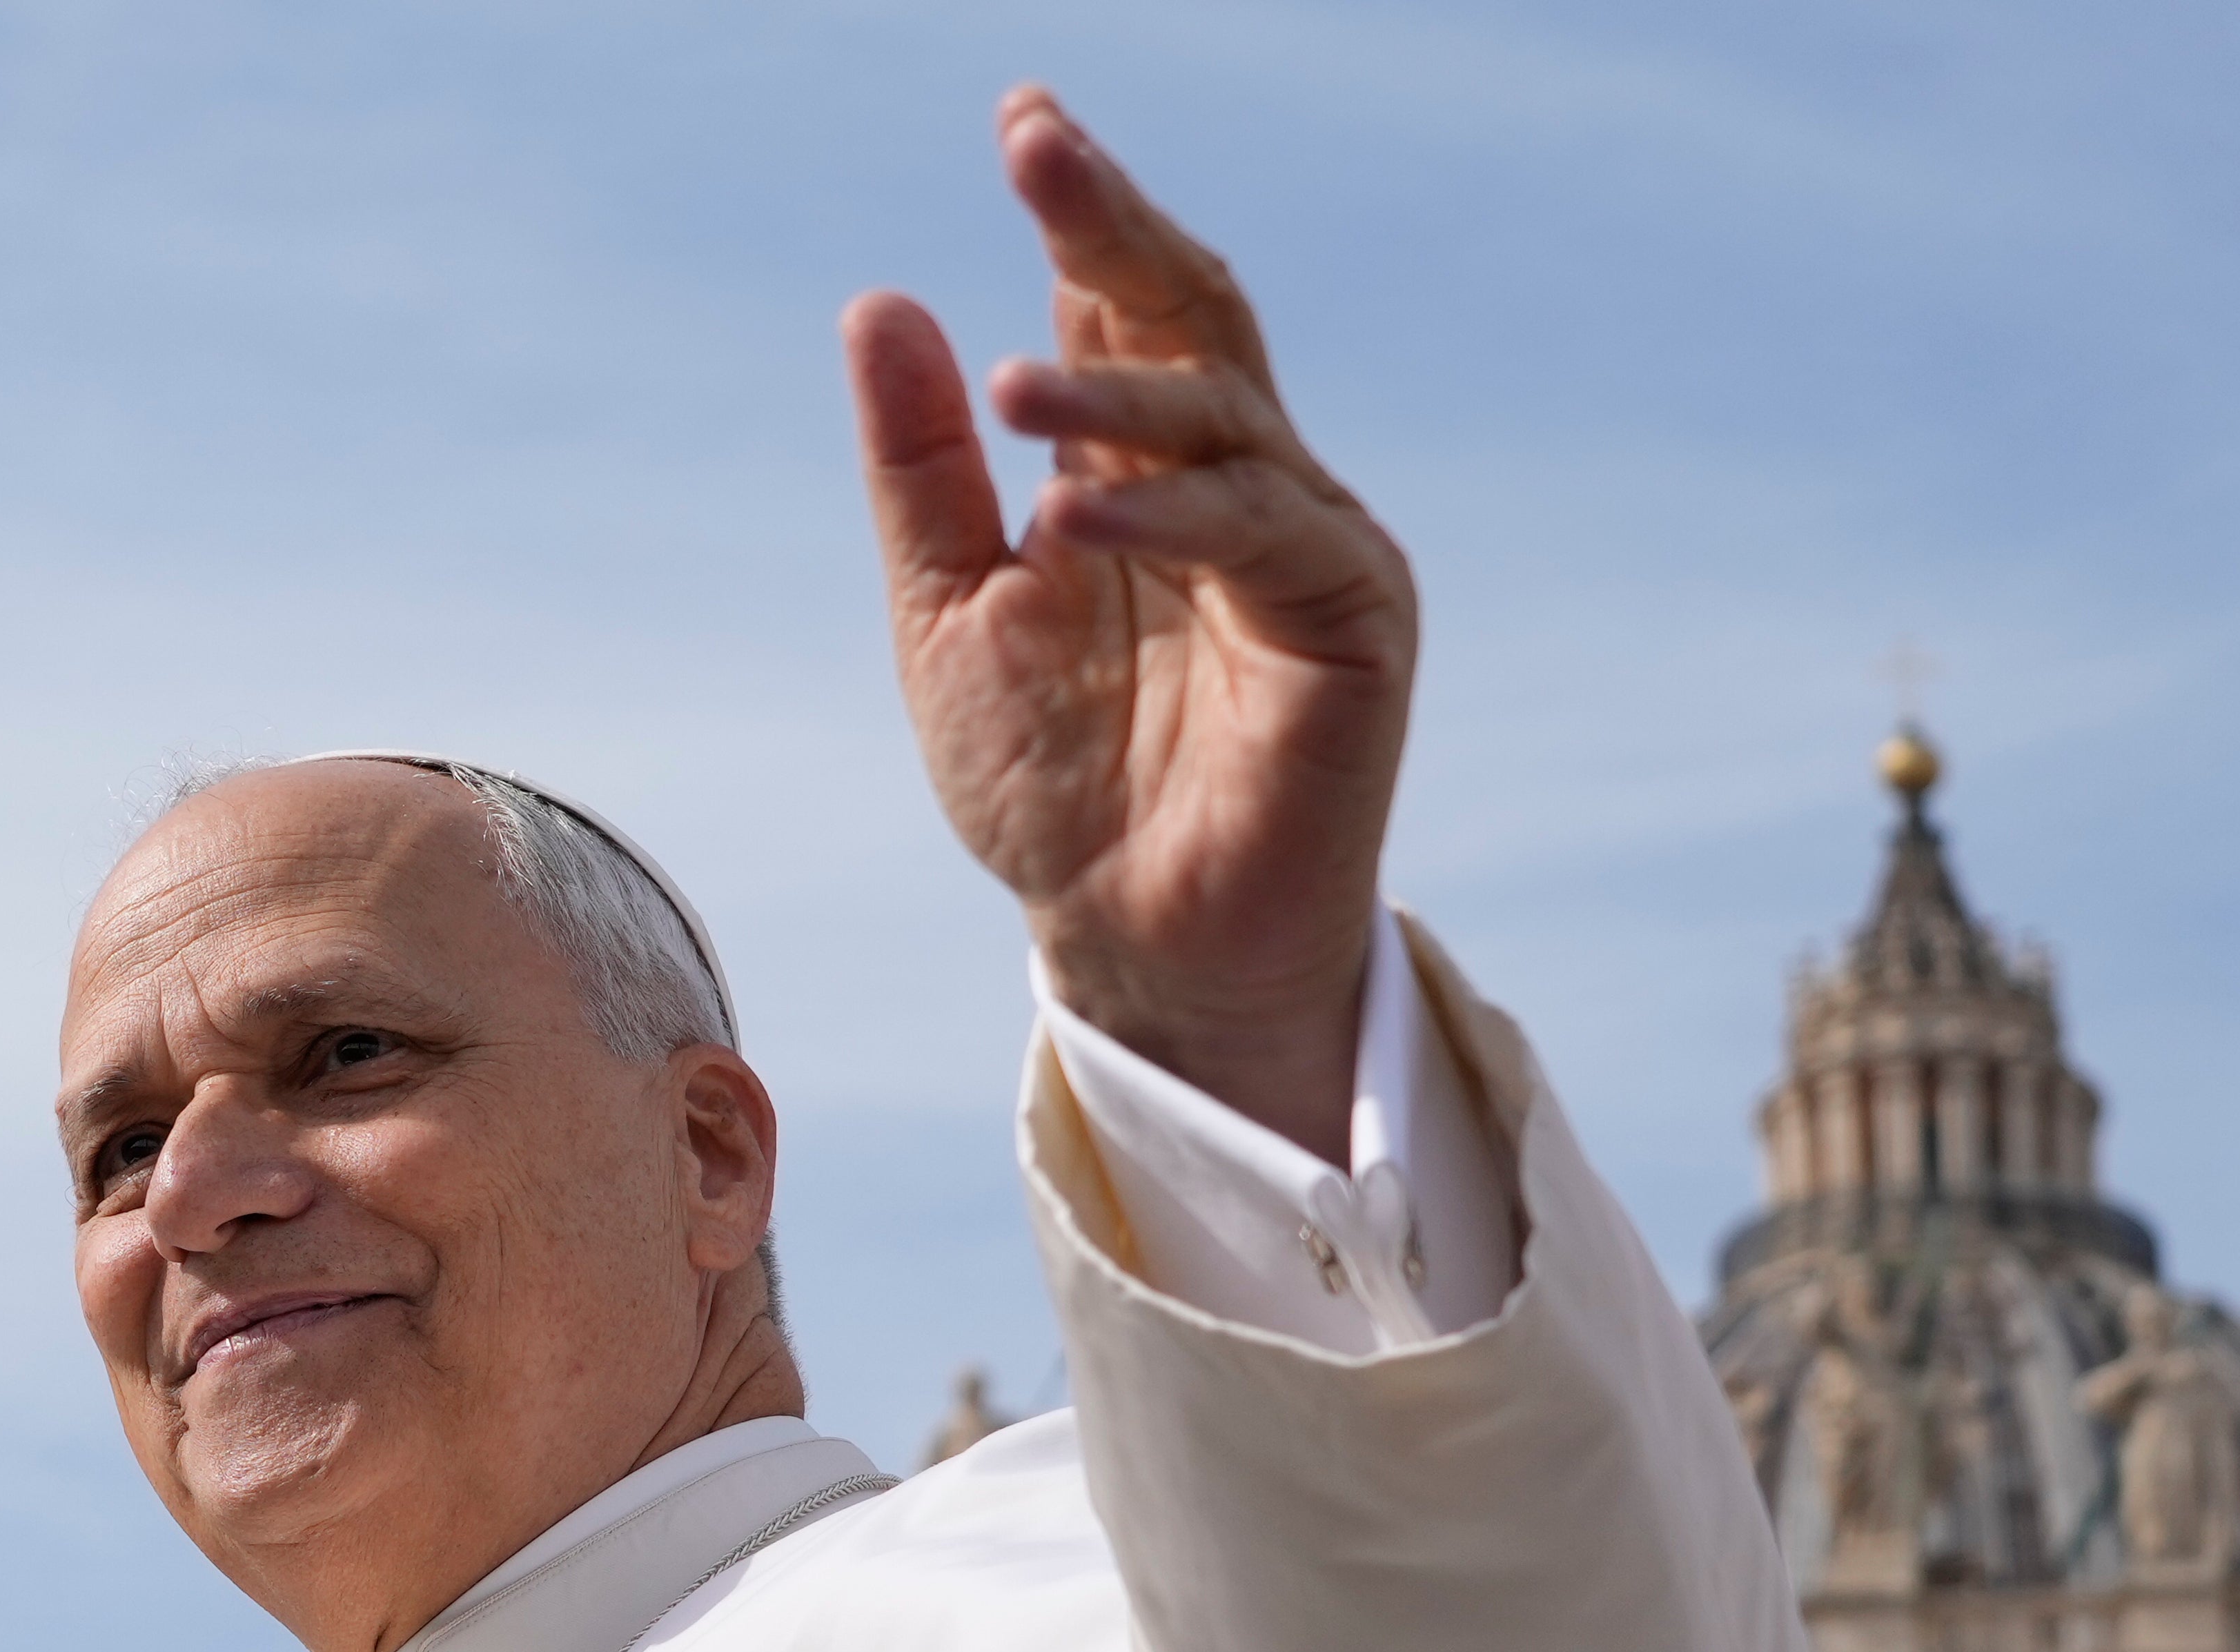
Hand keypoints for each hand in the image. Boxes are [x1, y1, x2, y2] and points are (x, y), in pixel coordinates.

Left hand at [845, 87, 1417, 1161]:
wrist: (1131, 944)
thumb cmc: (1056, 792)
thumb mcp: (948, 615)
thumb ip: (924, 474)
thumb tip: (885, 306)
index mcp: (1148, 470)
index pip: (1120, 309)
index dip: (1082, 215)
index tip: (1026, 118)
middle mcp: (1242, 484)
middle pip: (1193, 314)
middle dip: (1118, 225)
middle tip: (1041, 146)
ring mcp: (1308, 544)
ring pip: (1228, 414)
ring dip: (1120, 397)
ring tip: (1014, 395)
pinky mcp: (1354, 619)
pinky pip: (1264, 533)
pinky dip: (1170, 516)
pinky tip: (1079, 520)